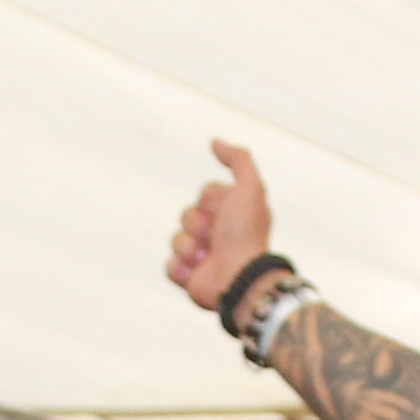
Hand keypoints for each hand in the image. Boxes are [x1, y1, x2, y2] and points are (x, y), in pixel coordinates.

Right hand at [166, 140, 277, 310]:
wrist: (238, 277)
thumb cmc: (246, 234)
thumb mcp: (250, 188)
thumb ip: (239, 160)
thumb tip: (216, 142)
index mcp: (233, 214)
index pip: (205, 194)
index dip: (212, 201)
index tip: (227, 213)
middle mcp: (219, 234)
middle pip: (187, 214)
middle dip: (198, 225)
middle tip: (216, 237)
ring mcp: (203, 256)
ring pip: (176, 239)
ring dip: (190, 247)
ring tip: (207, 258)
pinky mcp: (189, 278)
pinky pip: (169, 265)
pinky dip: (182, 268)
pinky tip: (198, 273)